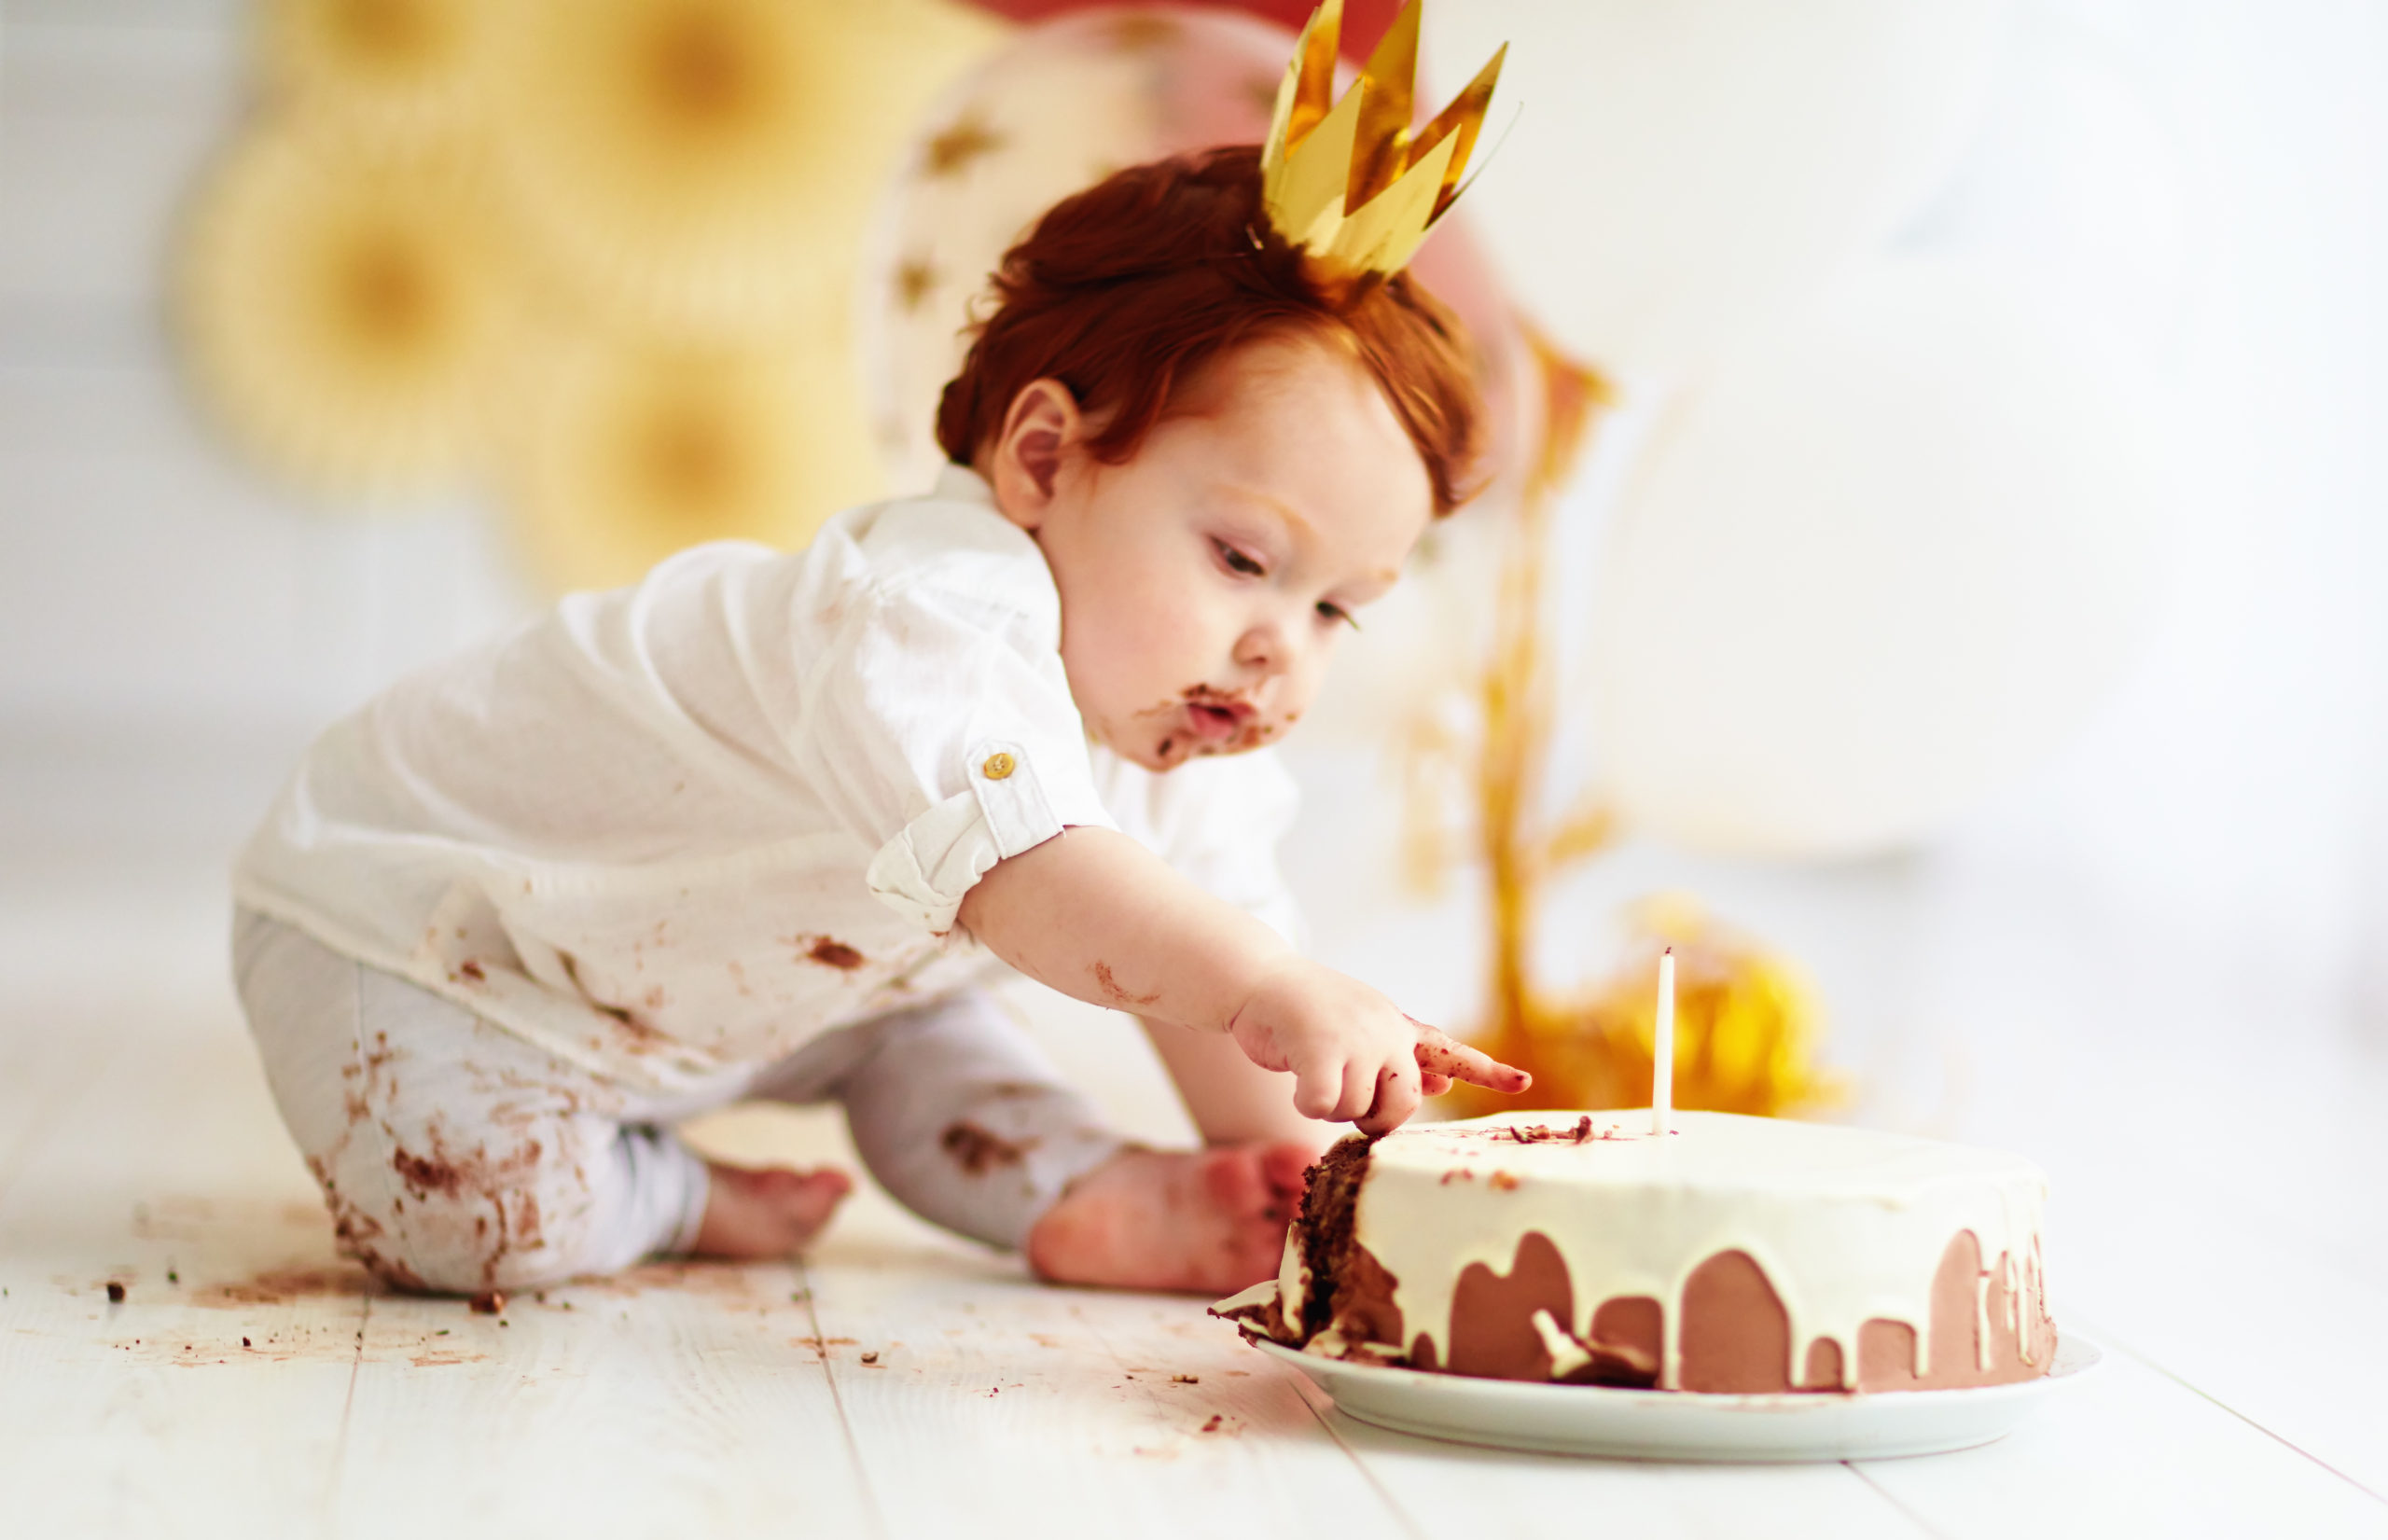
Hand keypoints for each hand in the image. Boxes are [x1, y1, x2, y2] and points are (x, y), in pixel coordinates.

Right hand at [1224, 959, 1530, 1135]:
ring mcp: (1355, 1037)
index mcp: (1397, 1029)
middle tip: (1346, 1099)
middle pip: (1402, 1105)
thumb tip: (1444, 1084)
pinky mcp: (1320, 1047)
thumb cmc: (1307, 1015)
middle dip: (1375, 1118)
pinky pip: (1323, 1106)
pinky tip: (1296, 1080)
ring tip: (1311, 1068)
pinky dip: (1306, 1103)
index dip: (1488, 1071)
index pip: (1449, 1052)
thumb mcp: (1363, 1032)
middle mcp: (1385, 1031)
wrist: (1259, 981)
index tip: (1523, 1083)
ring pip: (1356, 1112)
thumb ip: (1399, 1059)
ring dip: (1329, 1106)